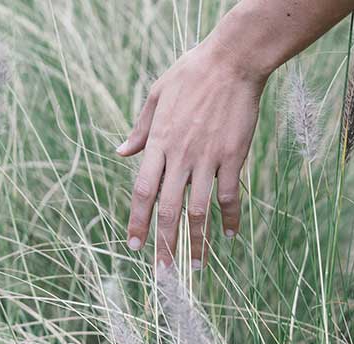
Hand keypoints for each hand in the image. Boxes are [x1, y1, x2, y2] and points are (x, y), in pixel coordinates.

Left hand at [117, 38, 266, 268]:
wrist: (232, 61)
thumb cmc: (191, 73)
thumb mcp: (155, 96)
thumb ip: (140, 129)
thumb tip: (120, 152)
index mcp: (158, 143)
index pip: (142, 192)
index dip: (137, 221)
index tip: (135, 245)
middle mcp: (180, 156)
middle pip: (169, 210)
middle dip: (164, 243)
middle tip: (163, 271)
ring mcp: (208, 158)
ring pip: (200, 210)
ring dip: (198, 242)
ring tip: (197, 267)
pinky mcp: (233, 157)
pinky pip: (229, 195)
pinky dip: (229, 218)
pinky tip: (229, 236)